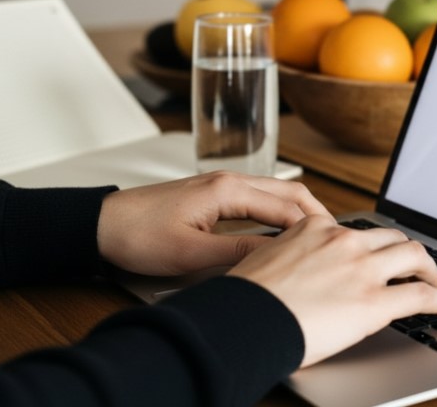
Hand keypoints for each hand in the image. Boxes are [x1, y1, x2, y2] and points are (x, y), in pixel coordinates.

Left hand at [96, 171, 330, 275]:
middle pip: (289, 191)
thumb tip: (277, 256)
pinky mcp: (213, 194)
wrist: (101, 225)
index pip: (287, 206)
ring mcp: (221, 185)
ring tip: (315, 239)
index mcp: (227, 190)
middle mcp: (228, 180)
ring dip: (298, 212)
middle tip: (335, 241)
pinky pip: (258, 198)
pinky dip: (278, 213)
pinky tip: (282, 233)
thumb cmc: (137, 235)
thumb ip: (238, 253)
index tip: (333, 247)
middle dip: (316, 214)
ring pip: (275, 193)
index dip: (314, 228)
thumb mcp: (192, 253)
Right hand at [227, 215, 436, 366]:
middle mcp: (342, 240)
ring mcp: (362, 269)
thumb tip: (298, 267)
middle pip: (391, 236)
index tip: (375, 255)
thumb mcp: (264, 259)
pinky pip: (421, 295)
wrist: (244, 322)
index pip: (355, 229)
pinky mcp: (375, 302)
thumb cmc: (246, 299)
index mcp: (314, 227)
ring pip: (414, 255)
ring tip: (433, 283)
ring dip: (428, 269)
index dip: (371, 245)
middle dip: (406, 252)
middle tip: (412, 267)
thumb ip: (290, 253)